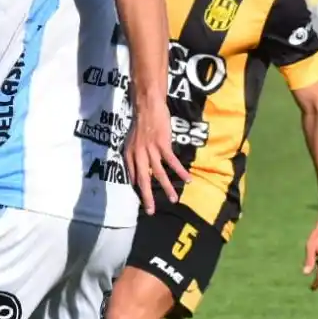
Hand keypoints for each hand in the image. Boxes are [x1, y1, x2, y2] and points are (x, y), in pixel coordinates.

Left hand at [123, 96, 192, 215]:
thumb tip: (136, 172)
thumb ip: (134, 156)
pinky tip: (187, 179)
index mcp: (130, 155)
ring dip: (167, 187)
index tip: (143, 201)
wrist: (147, 107)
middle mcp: (138, 155)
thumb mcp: (131, 142)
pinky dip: (180, 171)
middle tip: (151, 211)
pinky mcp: (162, 145)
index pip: (133, 176)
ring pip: (159, 173)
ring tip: (174, 199)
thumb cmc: (140, 123)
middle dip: (147, 197)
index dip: (138, 189)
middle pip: (143, 180)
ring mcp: (151, 151)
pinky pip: (172, 162)